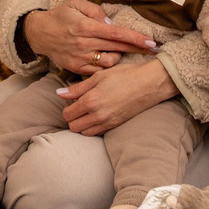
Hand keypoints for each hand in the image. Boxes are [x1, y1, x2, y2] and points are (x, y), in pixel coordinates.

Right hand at [24, 0, 157, 74]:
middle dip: (137, 49)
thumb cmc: (60, 16)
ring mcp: (80, 57)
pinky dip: (106, 66)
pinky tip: (109, 60)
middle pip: (117, 48)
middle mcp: (84, 43)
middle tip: (153, 50)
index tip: (150, 42)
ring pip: (109, 62)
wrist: (40, 33)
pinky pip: (98, 71)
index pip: (116, 33)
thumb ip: (95, 10)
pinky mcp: (76, 68)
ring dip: (119, 57)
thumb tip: (111, 23)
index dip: (135, 38)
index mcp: (85, 26)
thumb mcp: (75, 3)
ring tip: (120, 51)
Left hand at [56, 56, 178, 136]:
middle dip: (72, 118)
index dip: (66, 108)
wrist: (149, 83)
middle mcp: (98, 115)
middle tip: (77, 107)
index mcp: (91, 101)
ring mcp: (108, 123)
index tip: (71, 101)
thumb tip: (60, 93)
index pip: (68, 114)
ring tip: (87, 112)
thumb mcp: (99, 76)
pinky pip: (98, 133)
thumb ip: (78, 88)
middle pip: (74, 127)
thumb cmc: (124, 75)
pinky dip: (93, 127)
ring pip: (85, 133)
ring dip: (82, 125)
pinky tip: (97, 115)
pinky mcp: (116, 126)